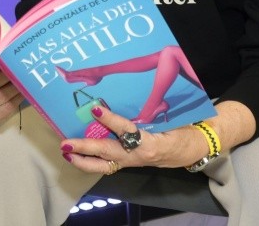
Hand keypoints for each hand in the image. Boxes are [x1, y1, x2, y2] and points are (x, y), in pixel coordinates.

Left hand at [59, 106, 209, 173]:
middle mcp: (138, 154)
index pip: (126, 131)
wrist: (192, 150)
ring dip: (83, 160)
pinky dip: (91, 161)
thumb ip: (151, 110)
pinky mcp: (128, 163)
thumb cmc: (181, 129)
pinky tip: (77, 155)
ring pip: (104, 165)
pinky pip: (107, 165)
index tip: (95, 109)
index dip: (110, 120)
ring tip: (66, 152)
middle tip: (66, 144)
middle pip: (108, 153)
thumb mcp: (170, 119)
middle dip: (85, 149)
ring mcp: (132, 161)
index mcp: (151, 142)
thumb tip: (128, 93)